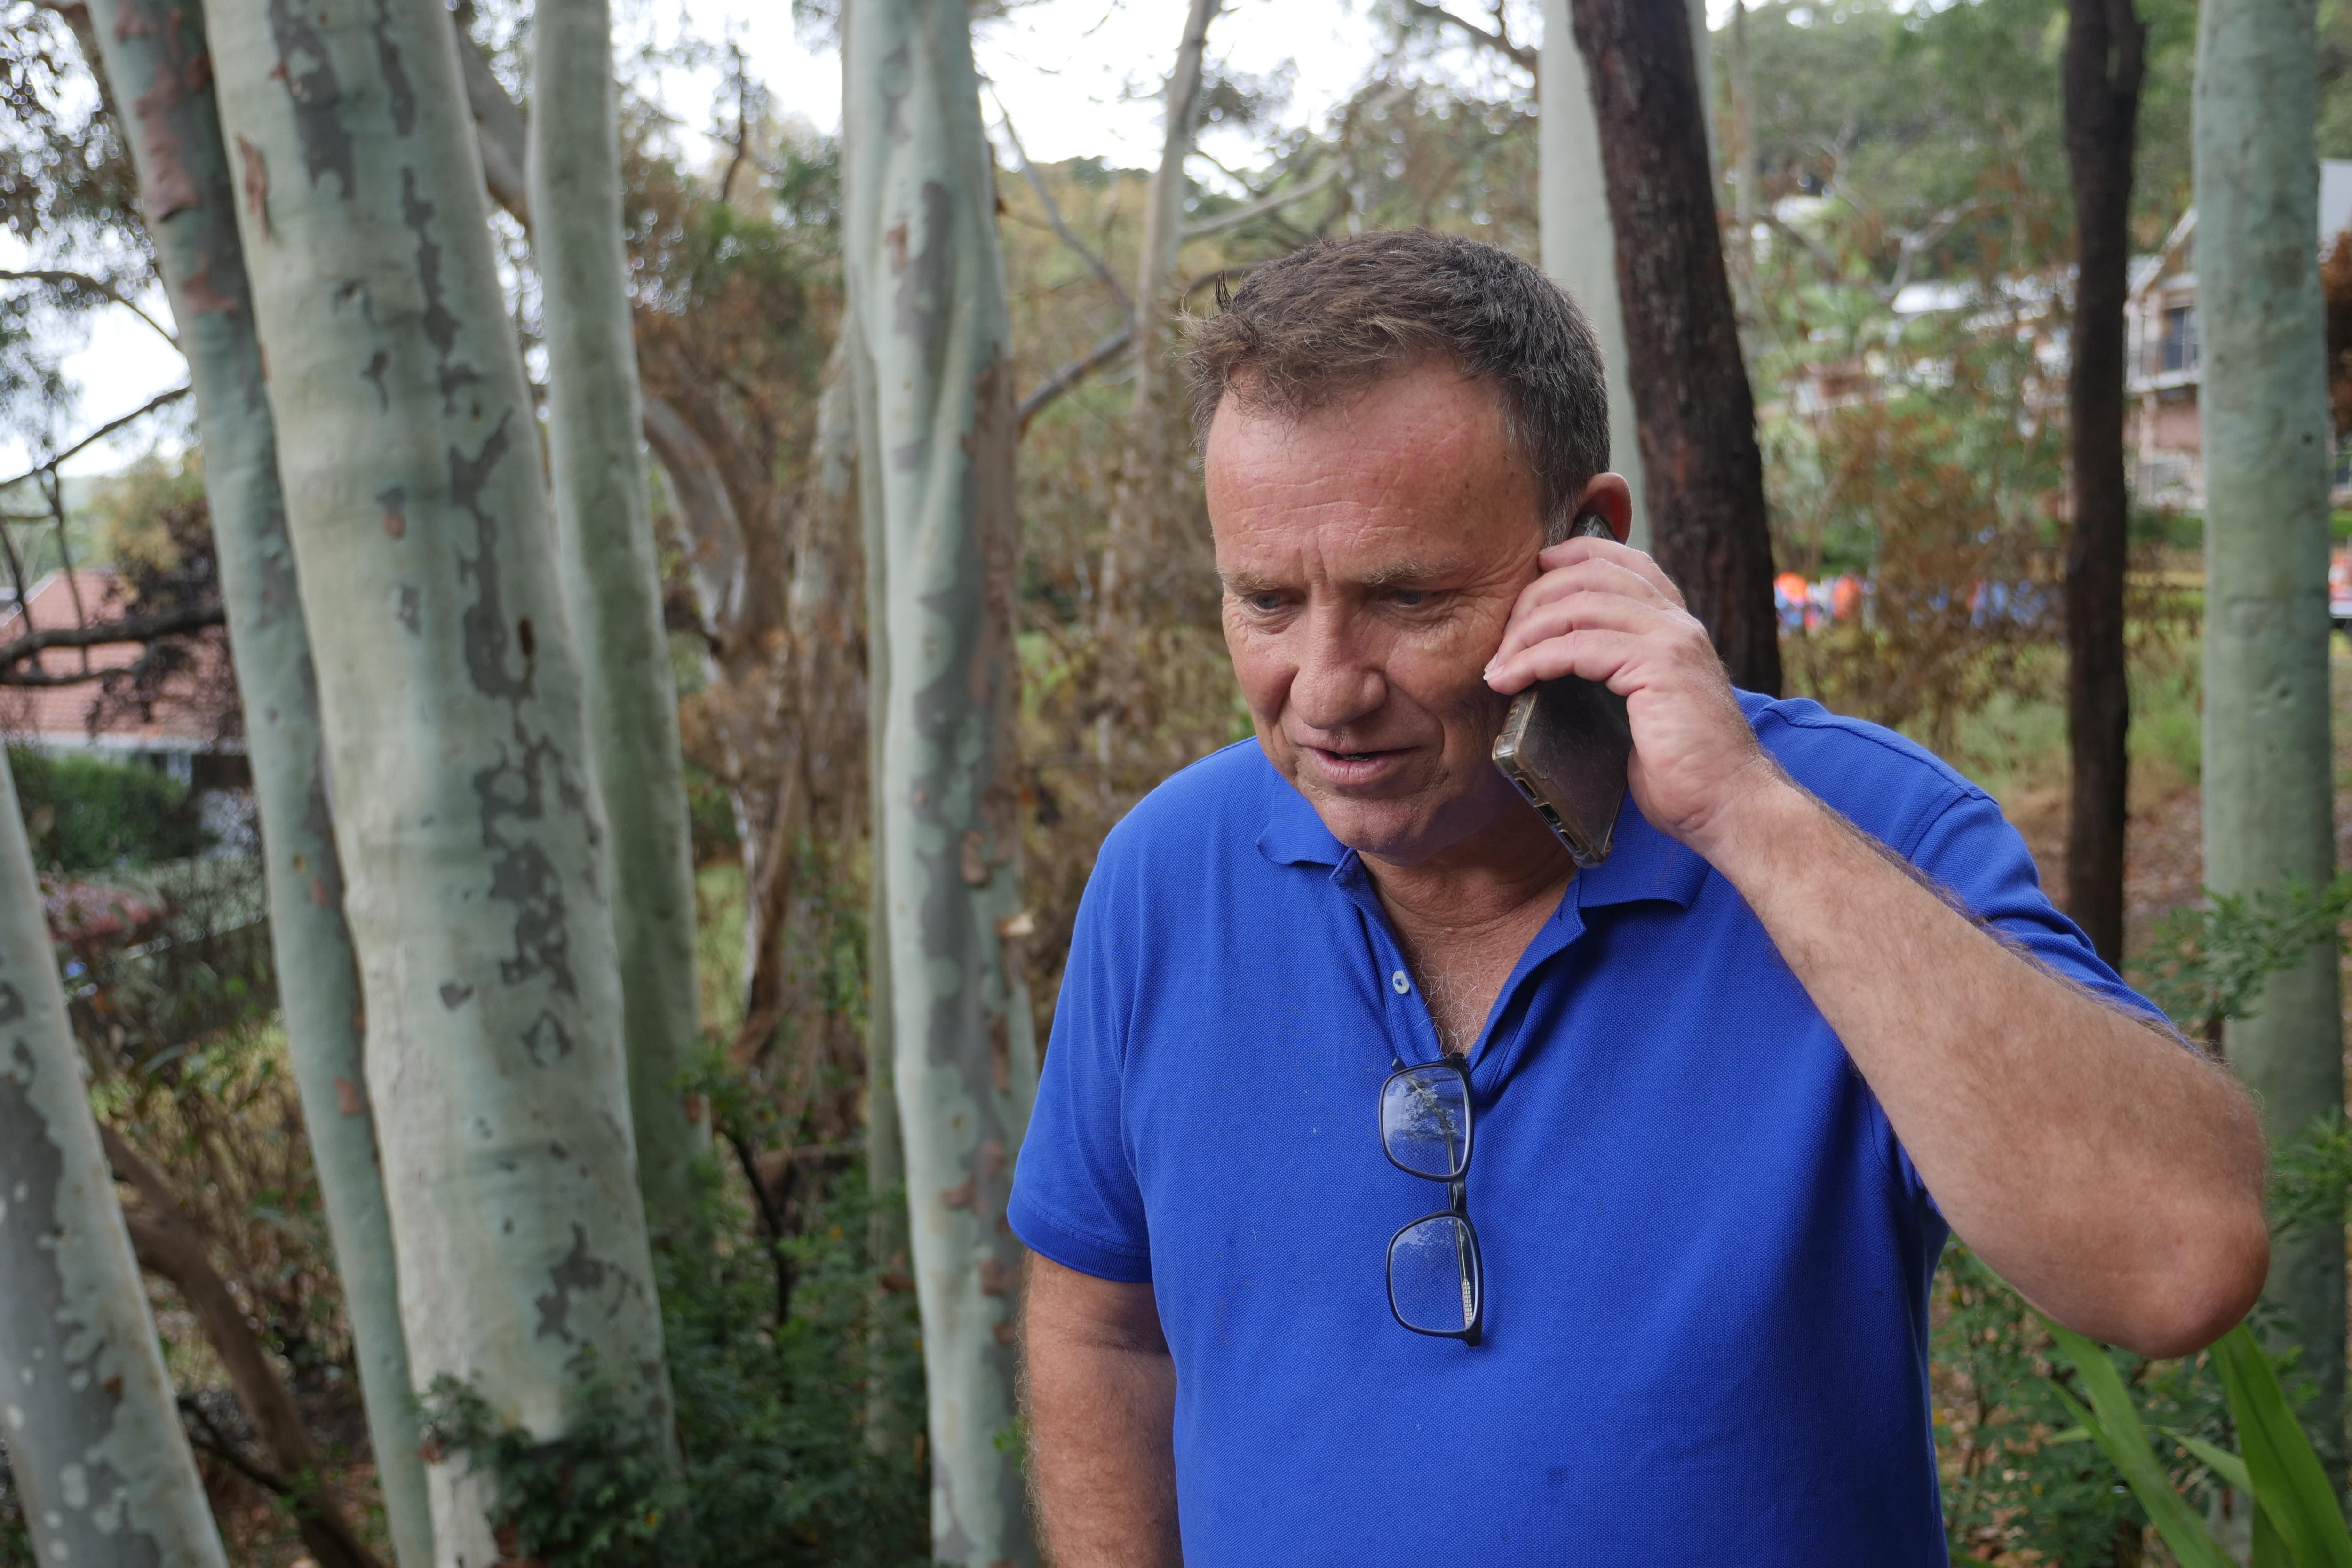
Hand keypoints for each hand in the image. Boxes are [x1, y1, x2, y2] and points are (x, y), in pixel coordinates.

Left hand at [1481, 535, 1787, 856]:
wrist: (1729, 803)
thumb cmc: (1683, 769)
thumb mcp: (1647, 707)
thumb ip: (1617, 674)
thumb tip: (1559, 670)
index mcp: (1677, 626)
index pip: (1624, 562)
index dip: (1573, 556)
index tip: (1534, 572)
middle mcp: (1677, 622)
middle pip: (1592, 575)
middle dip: (1535, 598)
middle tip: (1500, 638)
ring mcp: (1671, 640)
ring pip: (1580, 607)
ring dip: (1525, 633)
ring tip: (1497, 666)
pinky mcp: (1658, 666)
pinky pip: (1578, 647)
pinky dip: (1535, 660)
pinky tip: (1510, 680)